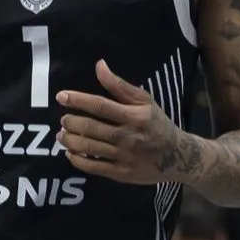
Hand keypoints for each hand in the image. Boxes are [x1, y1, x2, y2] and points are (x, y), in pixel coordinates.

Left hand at [56, 60, 187, 184]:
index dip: (78, 100)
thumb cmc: (157, 123)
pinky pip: (94, 167)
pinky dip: (78, 161)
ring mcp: (125, 157)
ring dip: (70, 141)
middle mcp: (129, 136)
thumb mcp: (144, 101)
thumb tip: (99, 65)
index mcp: (135, 116)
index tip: (61, 96)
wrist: (178, 156)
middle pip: (92, 128)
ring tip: (61, 135)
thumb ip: (119, 85)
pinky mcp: (122, 174)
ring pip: (90, 148)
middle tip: (63, 120)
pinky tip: (70, 153)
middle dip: (72, 122)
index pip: (100, 105)